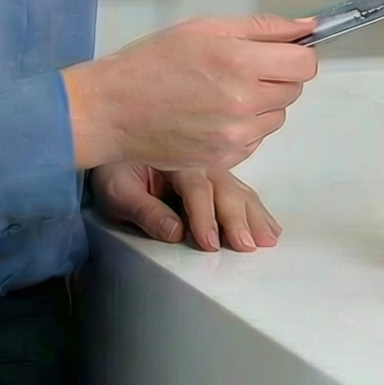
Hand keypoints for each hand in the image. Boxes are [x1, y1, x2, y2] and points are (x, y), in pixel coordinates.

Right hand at [63, 14, 318, 172]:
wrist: (111, 110)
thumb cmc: (151, 63)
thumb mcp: (205, 28)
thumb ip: (263, 28)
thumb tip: (309, 27)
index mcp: (240, 63)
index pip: (305, 65)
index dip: (296, 55)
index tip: (280, 54)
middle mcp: (243, 103)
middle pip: (293, 90)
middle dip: (275, 78)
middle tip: (239, 71)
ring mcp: (235, 136)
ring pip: (276, 117)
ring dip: (260, 105)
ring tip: (220, 94)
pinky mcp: (224, 160)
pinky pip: (255, 140)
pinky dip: (242, 129)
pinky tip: (210, 116)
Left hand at [91, 164, 280, 252]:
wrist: (114, 140)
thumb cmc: (115, 171)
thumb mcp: (117, 191)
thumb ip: (146, 211)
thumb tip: (174, 233)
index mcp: (175, 159)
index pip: (195, 190)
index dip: (203, 218)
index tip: (210, 243)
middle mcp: (199, 160)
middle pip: (225, 189)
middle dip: (238, 219)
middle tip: (247, 244)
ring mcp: (212, 168)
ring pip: (239, 191)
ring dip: (255, 216)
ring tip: (267, 238)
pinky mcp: (218, 178)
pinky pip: (242, 192)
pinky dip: (258, 210)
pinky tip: (269, 225)